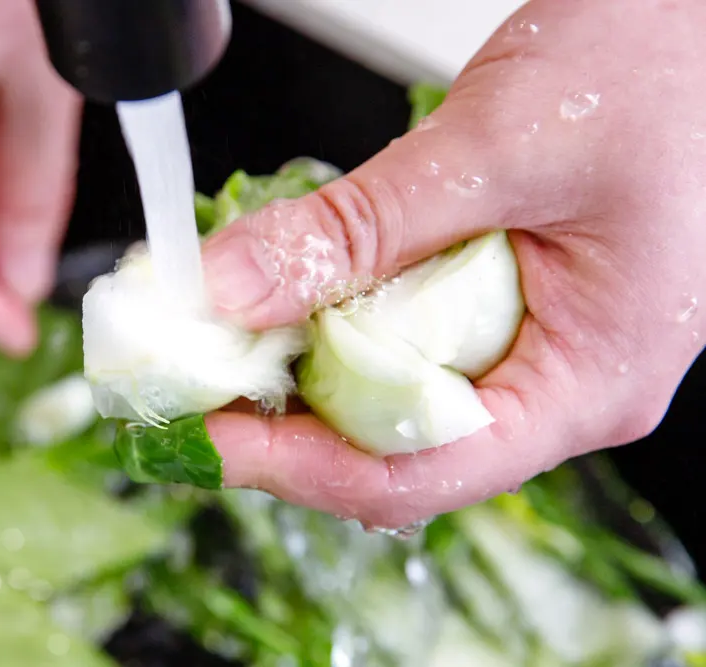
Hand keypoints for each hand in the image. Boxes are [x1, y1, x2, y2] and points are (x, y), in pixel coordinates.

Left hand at [200, 0, 705, 527]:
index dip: (301, 468)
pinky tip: (287, 295)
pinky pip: (405, 341)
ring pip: (394, 395)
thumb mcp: (492, 148)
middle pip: (399, 445)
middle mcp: (561, 382)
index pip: (425, 472)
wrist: (698, 15)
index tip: (210, 437)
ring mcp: (532, 346)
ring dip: (305, 368)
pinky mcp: (502, 305)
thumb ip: (357, 228)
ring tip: (228, 335)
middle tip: (198, 378)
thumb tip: (233, 289)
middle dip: (290, 420)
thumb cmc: (657, 70)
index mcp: (589, 379)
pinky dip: (335, 321)